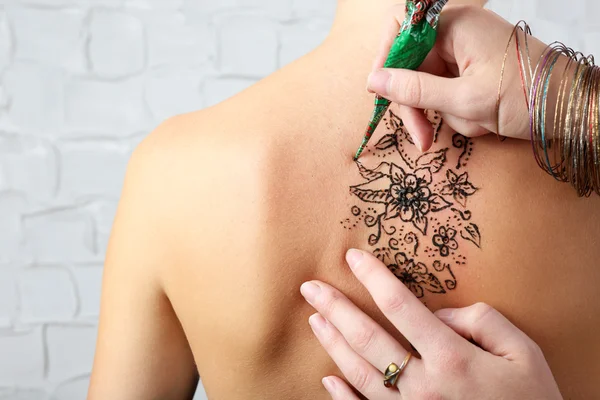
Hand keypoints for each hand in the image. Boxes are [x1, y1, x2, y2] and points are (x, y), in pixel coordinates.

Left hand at [300, 249, 562, 399]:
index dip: (373, 277)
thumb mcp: (524, 353)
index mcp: (452, 358)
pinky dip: (343, 397)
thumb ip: (483, 321)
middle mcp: (424, 386)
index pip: (400, 305)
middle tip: (309, 288)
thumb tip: (441, 314)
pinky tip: (328, 378)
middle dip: (335, 309)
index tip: (352, 258)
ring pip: (360, 374)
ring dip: (333, 344)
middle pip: (368, 338)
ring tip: (314, 320)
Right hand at [367, 5, 547, 150]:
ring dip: (446, 113)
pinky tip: (483, 121)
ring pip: (431, 87)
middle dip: (417, 106)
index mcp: (454, 26)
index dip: (385, 63)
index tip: (379, 94)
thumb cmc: (526, 96)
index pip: (401, 35)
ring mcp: (467, 54)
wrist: (573, 108)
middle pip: (414, 68)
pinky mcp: (476, 73)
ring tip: (476, 123)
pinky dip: (460, 113)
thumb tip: (374, 82)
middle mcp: (458, 35)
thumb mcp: (465, 99)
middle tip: (421, 138)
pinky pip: (450, 94)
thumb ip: (414, 91)